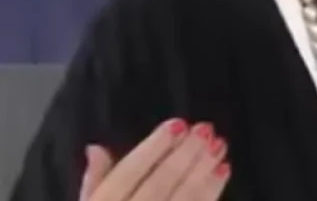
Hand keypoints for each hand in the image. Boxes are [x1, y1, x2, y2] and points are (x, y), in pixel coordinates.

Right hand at [79, 118, 230, 200]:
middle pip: (159, 185)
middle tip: (206, 130)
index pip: (127, 174)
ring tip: (219, 146)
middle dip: (185, 155)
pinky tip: (222, 171)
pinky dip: (211, 193)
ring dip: (203, 171)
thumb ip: (94, 183)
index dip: (153, 148)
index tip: (178, 124)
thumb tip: (96, 148)